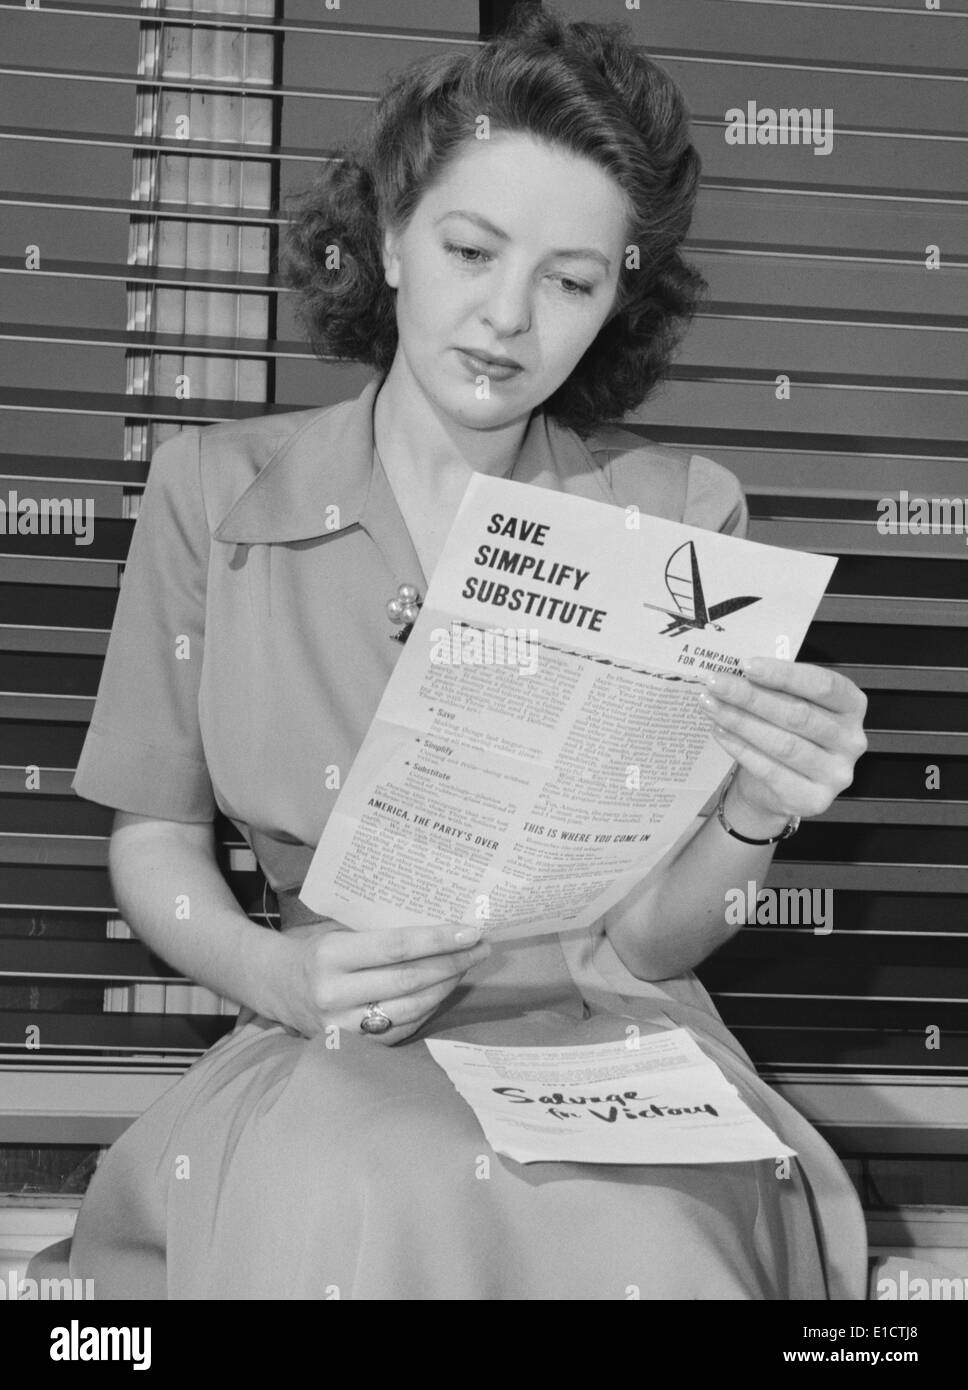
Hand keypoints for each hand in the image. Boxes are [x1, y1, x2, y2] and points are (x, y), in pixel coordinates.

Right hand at [271, 919, 490, 1044]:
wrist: (276, 985)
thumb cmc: (317, 950)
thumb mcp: (340, 932)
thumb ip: (382, 934)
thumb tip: (443, 926)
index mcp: (331, 955)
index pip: (397, 947)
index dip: (439, 939)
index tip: (471, 930)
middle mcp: (334, 994)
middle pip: (410, 980)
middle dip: (453, 962)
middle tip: (482, 947)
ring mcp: (341, 1026)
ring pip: (411, 1008)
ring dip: (446, 986)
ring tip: (466, 966)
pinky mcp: (350, 1046)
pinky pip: (402, 1028)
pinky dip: (428, 1009)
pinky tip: (442, 990)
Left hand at [696, 656, 867, 829]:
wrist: (776, 789)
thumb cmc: (785, 734)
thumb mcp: (789, 704)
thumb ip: (776, 688)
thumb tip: (736, 672)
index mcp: (852, 707)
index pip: (824, 685)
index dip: (784, 674)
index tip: (746, 665)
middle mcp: (852, 741)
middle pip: (798, 714)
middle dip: (751, 696)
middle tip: (716, 683)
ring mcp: (835, 774)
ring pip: (783, 744)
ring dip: (741, 721)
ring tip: (711, 705)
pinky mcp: (813, 800)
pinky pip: (771, 771)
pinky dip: (741, 749)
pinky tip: (720, 732)